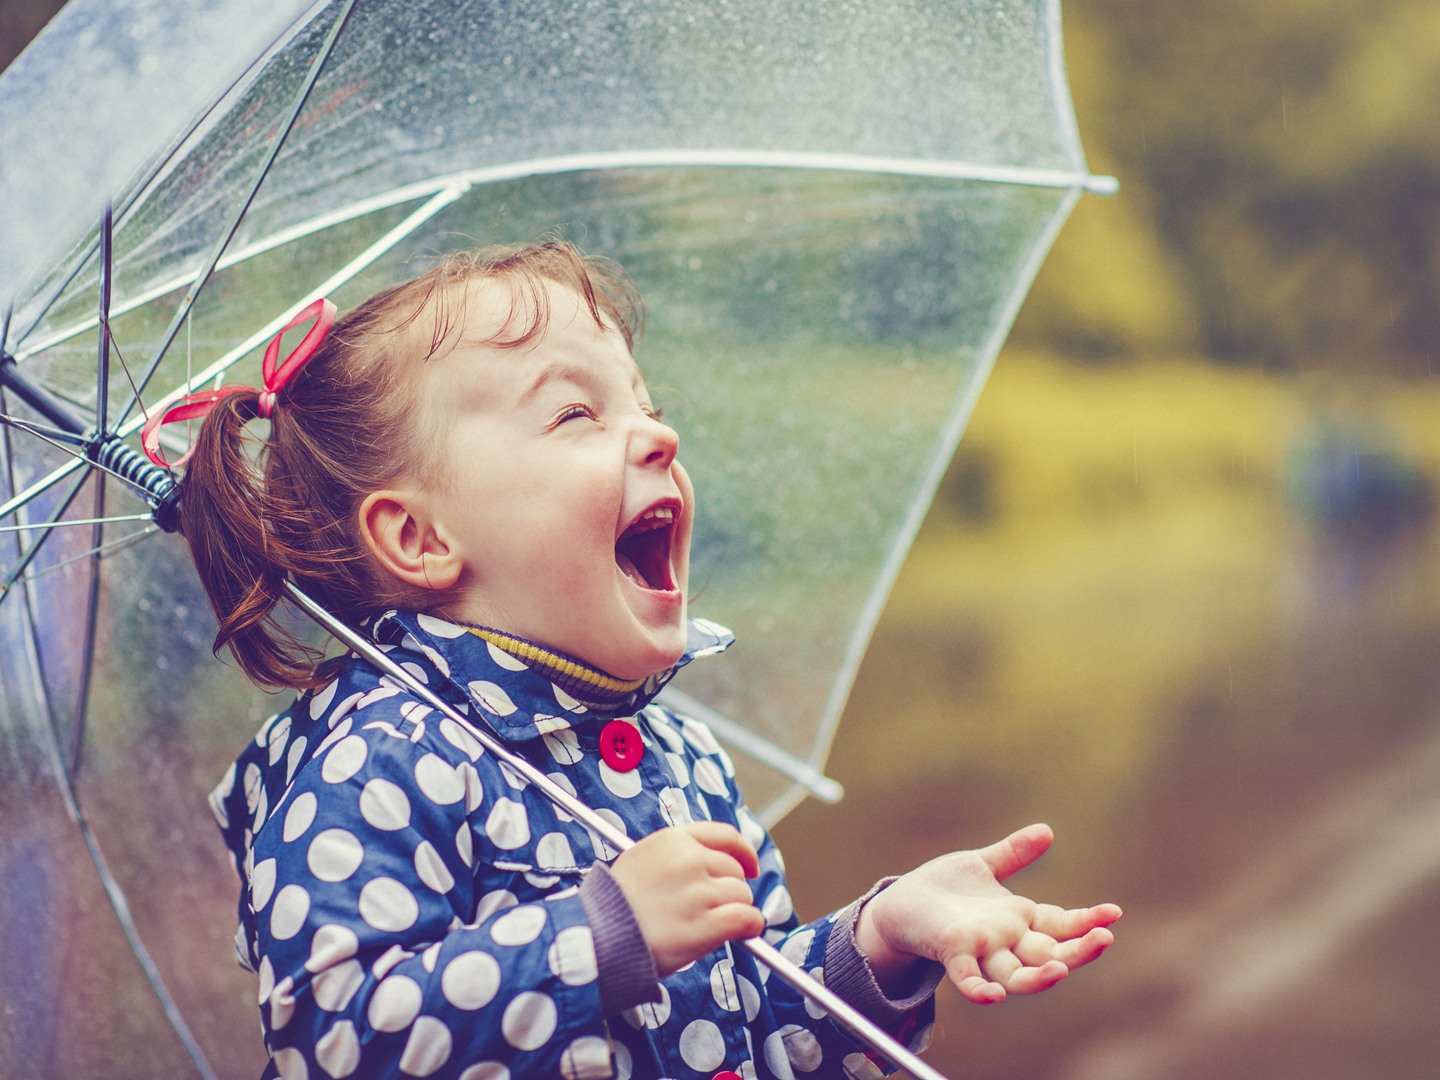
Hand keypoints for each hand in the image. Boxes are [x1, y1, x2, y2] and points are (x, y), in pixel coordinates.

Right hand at [609, 822, 766, 976]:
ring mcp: (698, 891)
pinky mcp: (705, 924)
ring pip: (742, 895)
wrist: (597, 936)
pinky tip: (743, 932)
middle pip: (735, 869)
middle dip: (728, 890)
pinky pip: (746, 918)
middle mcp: (689, 860)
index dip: (744, 852)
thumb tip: (713, 864)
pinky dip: (750, 926)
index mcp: (674, 839)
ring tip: (707, 924)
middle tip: (709, 909)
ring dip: (734, 910)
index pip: (726, 836)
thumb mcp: (642, 859)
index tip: (749, 866)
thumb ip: (678, 855)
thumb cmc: (616, 904)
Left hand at [855, 824, 1120, 1002]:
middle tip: (1104, 939)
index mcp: (1015, 918)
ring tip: (1061, 969)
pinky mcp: (949, 952)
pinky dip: (980, 988)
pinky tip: (994, 994)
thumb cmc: (940, 889)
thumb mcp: (980, 865)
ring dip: (1039, 976)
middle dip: (1078, 950)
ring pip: (1016, 974)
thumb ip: (1012, 854)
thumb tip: (1047, 831)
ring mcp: (979, 950)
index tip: (1114, 914)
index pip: (1060, 924)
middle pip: (1048, 953)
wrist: (897, 904)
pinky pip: (967, 977)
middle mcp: (1004, 940)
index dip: (1086, 921)